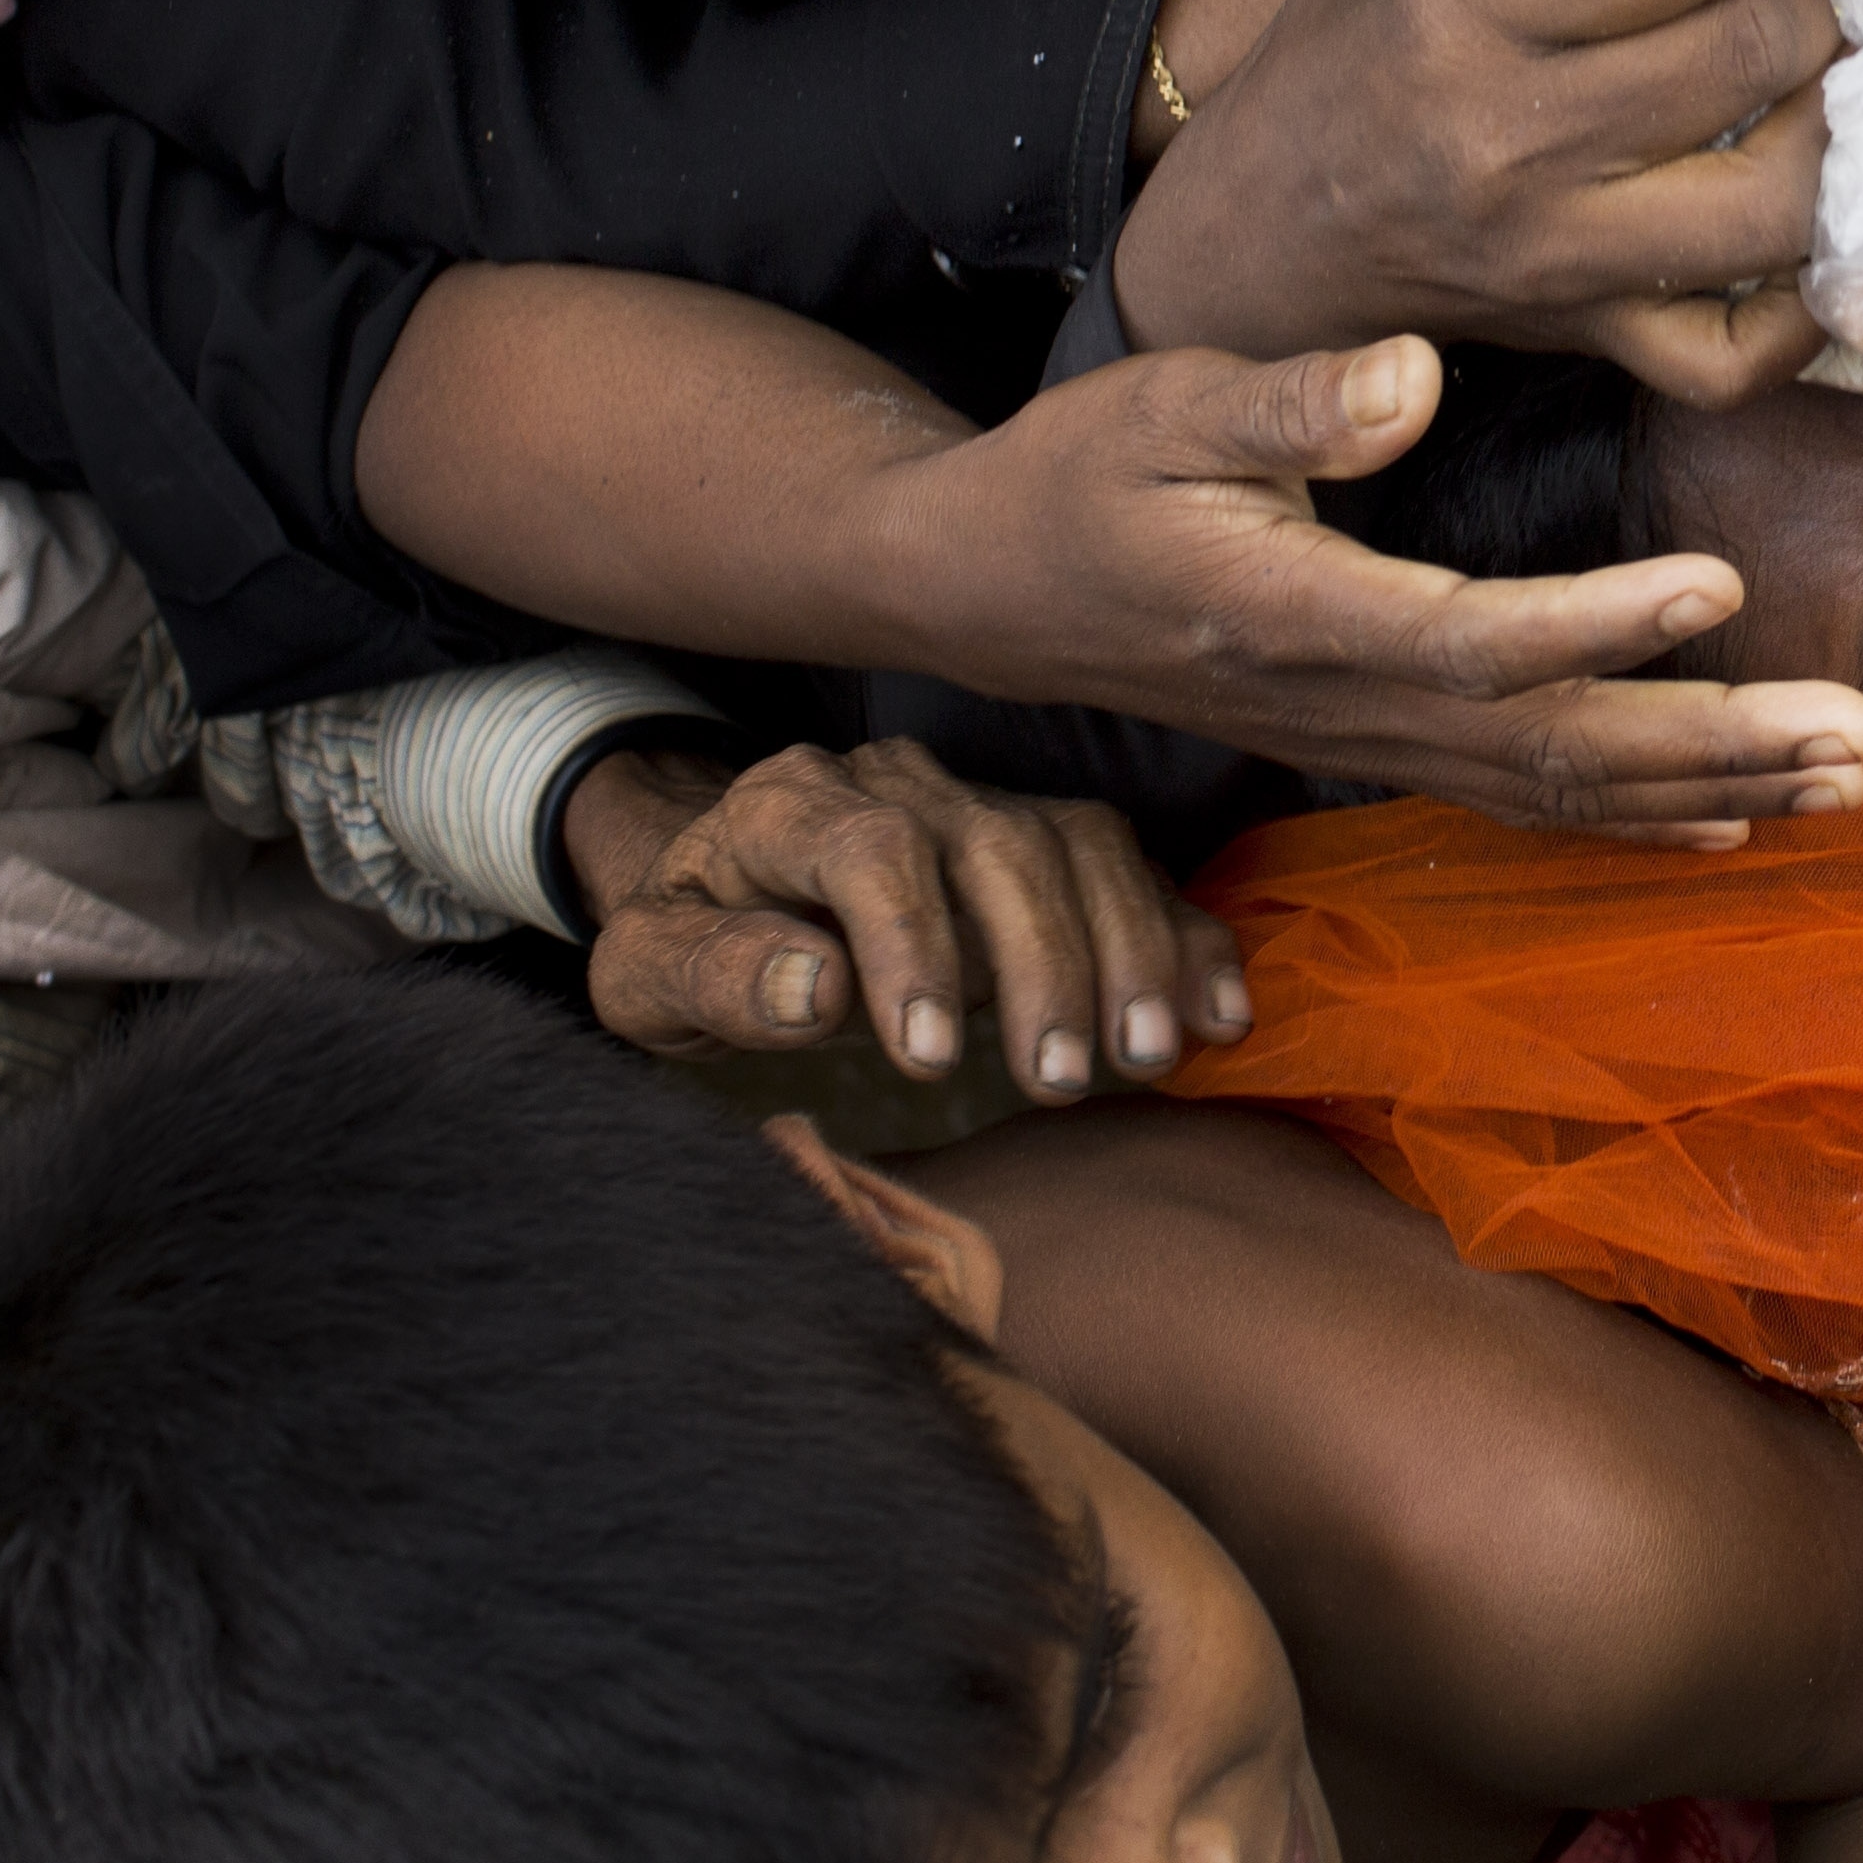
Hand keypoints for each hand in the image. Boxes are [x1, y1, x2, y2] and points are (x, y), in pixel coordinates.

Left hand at [563, 736, 1250, 1096]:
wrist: (727, 890)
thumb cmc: (692, 940)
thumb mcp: (646, 975)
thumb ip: (713, 976)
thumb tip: (813, 985)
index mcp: (788, 804)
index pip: (869, 847)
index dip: (909, 942)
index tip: (924, 1056)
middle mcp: (897, 784)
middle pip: (997, 844)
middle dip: (1042, 963)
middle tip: (1059, 1079)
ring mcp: (981, 804)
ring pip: (1079, 845)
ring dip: (1126, 951)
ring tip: (1145, 1057)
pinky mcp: (1043, 842)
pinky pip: (1132, 868)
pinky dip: (1182, 936)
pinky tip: (1217, 1016)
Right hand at [909, 334, 1862, 840]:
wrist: (989, 586)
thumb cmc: (1084, 472)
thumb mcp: (1165, 404)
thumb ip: (1291, 399)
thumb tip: (1413, 374)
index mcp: (1296, 612)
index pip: (1470, 635)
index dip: (1599, 622)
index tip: (1718, 581)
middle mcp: (1343, 704)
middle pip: (1551, 749)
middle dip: (1713, 746)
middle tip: (1858, 736)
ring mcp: (1362, 744)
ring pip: (1556, 794)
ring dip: (1708, 792)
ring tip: (1847, 779)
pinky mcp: (1374, 751)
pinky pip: (1521, 807)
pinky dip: (1635, 822)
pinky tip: (1735, 824)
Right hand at [1116, 0, 1838, 399]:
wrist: (1257, 236)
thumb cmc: (1343, 60)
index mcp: (1459, 15)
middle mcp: (1509, 140)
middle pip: (1745, 55)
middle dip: (1809, 0)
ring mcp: (1555, 255)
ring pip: (1773, 206)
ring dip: (1828, 127)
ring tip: (1818, 80)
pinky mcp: (1584, 337)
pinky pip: (1735, 358)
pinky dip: (1801, 307)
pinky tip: (1811, 223)